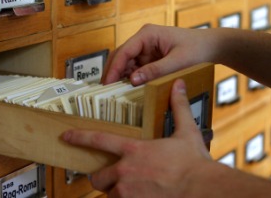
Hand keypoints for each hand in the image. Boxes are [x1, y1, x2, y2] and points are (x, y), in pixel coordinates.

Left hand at [62, 79, 211, 196]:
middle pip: (98, 176)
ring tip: (127, 189)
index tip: (66, 136)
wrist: (204, 190)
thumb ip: (178, 107)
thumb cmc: (194, 165)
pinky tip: (138, 196)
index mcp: (134, 150)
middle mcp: (125, 172)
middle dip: (100, 176)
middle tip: (108, 175)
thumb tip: (178, 85)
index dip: (79, 137)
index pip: (98, 140)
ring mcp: (127, 192)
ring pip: (109, 193)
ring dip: (114, 191)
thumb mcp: (186, 132)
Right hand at [102, 24, 211, 85]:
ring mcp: (145, 49)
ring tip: (114, 92)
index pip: (124, 51)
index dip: (114, 68)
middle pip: (120, 56)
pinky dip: (130, 78)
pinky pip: (135, 68)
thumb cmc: (198, 49)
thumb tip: (132, 80)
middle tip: (105, 91)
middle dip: (112, 72)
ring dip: (120, 77)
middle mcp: (143, 40)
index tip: (107, 83)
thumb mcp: (178, 61)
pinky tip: (127, 89)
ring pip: (125, 63)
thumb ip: (155, 71)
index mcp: (147, 34)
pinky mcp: (149, 58)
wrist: (211, 47)